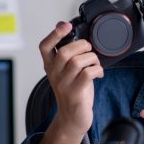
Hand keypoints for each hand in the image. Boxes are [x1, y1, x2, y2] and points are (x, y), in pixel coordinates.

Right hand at [38, 22, 103, 137]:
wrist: (73, 118)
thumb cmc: (74, 91)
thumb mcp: (68, 70)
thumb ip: (67, 52)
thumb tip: (62, 26)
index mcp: (50, 66)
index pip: (44, 47)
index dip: (54, 34)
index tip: (66, 25)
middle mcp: (54, 74)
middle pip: (65, 52)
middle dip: (82, 46)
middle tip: (90, 50)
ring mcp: (63, 85)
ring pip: (78, 62)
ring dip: (92, 58)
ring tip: (96, 64)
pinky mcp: (75, 94)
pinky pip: (87, 74)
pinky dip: (97, 70)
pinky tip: (99, 73)